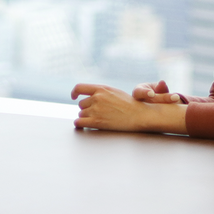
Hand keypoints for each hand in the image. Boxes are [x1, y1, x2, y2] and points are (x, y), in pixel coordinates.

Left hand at [71, 83, 186, 133]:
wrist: (140, 115)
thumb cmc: (130, 105)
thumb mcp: (115, 92)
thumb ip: (101, 93)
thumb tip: (89, 97)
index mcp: (101, 89)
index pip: (79, 87)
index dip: (74, 92)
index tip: (74, 97)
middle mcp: (97, 98)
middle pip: (81, 104)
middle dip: (87, 109)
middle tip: (98, 113)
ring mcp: (96, 109)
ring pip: (81, 114)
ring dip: (86, 117)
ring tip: (100, 119)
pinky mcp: (96, 122)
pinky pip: (79, 123)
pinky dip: (80, 125)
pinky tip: (85, 125)